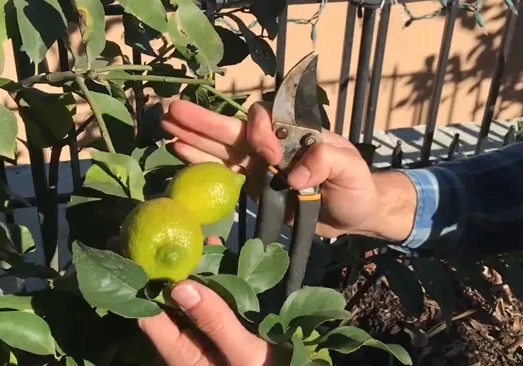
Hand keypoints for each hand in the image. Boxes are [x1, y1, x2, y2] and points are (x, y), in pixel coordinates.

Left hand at [138, 238, 287, 365]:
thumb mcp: (244, 354)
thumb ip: (214, 321)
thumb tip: (179, 285)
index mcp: (184, 355)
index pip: (149, 317)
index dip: (146, 286)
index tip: (148, 252)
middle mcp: (189, 346)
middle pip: (168, 306)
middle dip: (173, 272)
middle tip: (175, 237)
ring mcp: (206, 340)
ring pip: (191, 301)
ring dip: (196, 273)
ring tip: (202, 241)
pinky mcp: (224, 335)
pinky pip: (214, 304)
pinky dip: (217, 281)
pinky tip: (222, 255)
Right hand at [160, 100, 414, 240]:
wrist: (354, 216)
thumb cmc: (357, 188)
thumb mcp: (351, 171)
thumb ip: (327, 162)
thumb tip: (294, 174)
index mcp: (295, 132)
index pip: (268, 119)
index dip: (260, 131)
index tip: (269, 155)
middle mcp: (273, 143)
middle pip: (234, 128)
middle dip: (203, 120)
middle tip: (172, 109)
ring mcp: (259, 164)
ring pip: (222, 146)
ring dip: (193, 137)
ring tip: (165, 125)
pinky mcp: (252, 184)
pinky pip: (223, 170)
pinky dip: (200, 162)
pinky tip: (179, 150)